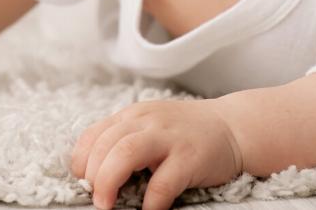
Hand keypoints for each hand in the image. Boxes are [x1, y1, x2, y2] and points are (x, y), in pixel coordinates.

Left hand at [71, 99, 243, 209]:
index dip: (81, 160)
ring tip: (106, 204)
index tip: (82, 181)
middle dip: (93, 175)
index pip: (94, 133)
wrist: (233, 126)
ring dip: (109, 181)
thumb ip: (125, 139)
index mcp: (134, 116)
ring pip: (126, 153)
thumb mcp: (151, 126)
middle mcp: (148, 122)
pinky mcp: (190, 158)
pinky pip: (163, 183)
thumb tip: (93, 173)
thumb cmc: (187, 132)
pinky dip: (150, 201)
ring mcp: (169, 138)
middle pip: (106, 144)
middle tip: (95, 198)